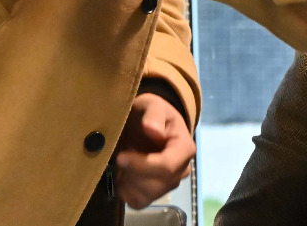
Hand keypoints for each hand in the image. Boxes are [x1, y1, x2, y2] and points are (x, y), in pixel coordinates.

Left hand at [114, 93, 195, 208]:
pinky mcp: (155, 193)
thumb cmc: (151, 114)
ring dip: (128, 181)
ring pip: (146, 195)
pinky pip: (138, 202)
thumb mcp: (151, 105)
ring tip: (125, 162)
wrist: (149, 125)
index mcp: (185, 148)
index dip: (141, 165)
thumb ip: (154, 114)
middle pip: (157, 184)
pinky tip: (125, 173)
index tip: (121, 156)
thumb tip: (154, 131)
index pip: (167, 167)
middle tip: (120, 156)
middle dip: (132, 173)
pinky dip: (126, 190)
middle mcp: (182, 169)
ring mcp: (170, 183)